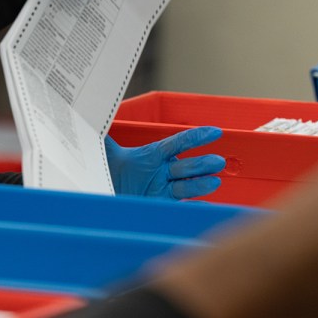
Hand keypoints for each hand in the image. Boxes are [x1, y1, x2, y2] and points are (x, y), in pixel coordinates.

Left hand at [106, 126, 224, 199]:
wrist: (104, 198)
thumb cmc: (109, 172)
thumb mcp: (107, 153)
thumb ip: (106, 135)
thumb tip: (100, 111)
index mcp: (153, 155)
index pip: (178, 142)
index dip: (196, 137)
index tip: (215, 132)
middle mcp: (162, 171)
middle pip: (186, 166)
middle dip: (202, 164)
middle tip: (217, 161)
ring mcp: (163, 189)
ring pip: (186, 185)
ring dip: (201, 184)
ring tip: (215, 181)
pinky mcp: (161, 205)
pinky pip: (181, 205)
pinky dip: (194, 205)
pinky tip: (205, 204)